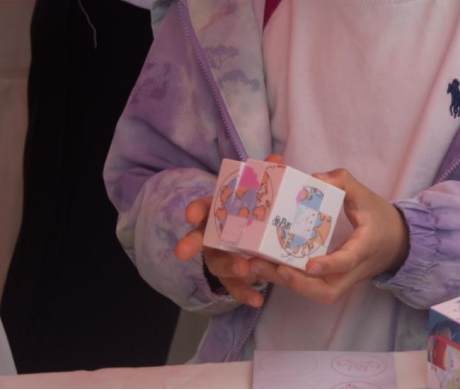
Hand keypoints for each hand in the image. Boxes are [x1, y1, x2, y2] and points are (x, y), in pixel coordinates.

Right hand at [174, 153, 283, 306]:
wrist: (254, 235)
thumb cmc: (251, 209)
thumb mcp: (258, 192)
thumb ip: (266, 177)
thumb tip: (276, 160)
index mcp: (217, 212)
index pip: (202, 207)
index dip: (195, 209)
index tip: (190, 213)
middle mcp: (213, 235)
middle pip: (200, 239)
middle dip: (192, 243)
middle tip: (183, 250)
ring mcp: (221, 256)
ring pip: (218, 264)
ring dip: (229, 267)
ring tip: (244, 269)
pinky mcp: (234, 275)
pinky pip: (236, 286)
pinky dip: (245, 292)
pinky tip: (257, 299)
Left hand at [255, 169, 409, 305]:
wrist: (396, 244)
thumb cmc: (381, 219)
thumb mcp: (367, 196)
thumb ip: (344, 183)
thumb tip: (314, 178)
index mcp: (364, 248)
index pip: (348, 261)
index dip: (330, 265)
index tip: (311, 265)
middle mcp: (353, 271)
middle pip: (326, 291)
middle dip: (298, 284)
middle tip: (274, 267)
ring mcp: (343, 280)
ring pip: (316, 293)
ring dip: (287, 284)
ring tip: (259, 267)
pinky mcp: (333, 281)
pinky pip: (311, 288)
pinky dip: (289, 281)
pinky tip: (267, 267)